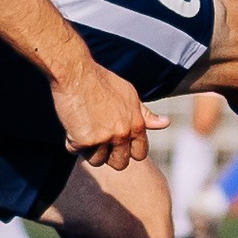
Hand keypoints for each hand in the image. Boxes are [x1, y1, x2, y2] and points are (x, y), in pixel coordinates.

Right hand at [52, 54, 162, 169]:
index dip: (127, 151)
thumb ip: (145, 114)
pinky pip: (75, 151)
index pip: (140, 154)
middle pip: (120, 164)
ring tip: (84, 128)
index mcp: (137, 125)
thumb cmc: (102, 82)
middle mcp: (123, 134)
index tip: (116, 142)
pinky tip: (72, 123)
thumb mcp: (130, 95)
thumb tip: (166, 123)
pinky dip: (71, 141)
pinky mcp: (84, 140)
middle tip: (97, 138)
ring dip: (88, 150)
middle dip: (109, 155)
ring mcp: (104, 138)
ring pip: (97, 161)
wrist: (76, 73)